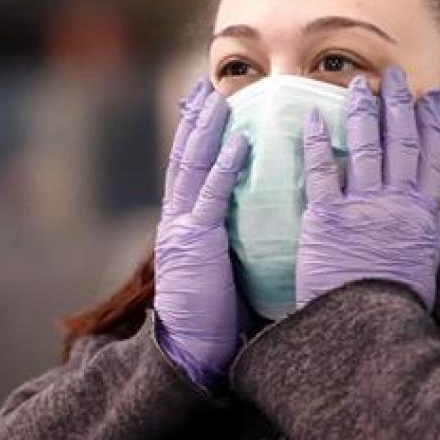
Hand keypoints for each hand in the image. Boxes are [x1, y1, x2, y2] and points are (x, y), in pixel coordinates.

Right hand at [154, 78, 250, 389]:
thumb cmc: (215, 320)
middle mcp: (177, 221)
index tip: (206, 106)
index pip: (188, 171)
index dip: (196, 136)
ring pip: (192, 166)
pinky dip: (223, 167)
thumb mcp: (222, 271)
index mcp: (183, 227)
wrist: (191, 352)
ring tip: (219, 98)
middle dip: (195, 120)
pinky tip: (238, 142)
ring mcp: (183, 230)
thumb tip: (262, 223)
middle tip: (205, 87)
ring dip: (206, 129)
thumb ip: (232, 242)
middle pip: (185, 157)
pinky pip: (210, 197)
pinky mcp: (196, 244)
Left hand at [296, 67, 439, 312]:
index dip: (431, 122)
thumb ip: (432, 235)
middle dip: (398, 104)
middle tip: (394, 76)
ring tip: (358, 84)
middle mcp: (395, 202)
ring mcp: (362, 206)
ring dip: (363, 112)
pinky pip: (322, 172)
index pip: (429, 156)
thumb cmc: (395, 303)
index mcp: (421, 213)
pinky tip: (316, 117)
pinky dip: (320, 142)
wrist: (365, 326)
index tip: (433, 96)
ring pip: (366, 147)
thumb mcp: (425, 267)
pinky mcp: (326, 217)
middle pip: (400, 142)